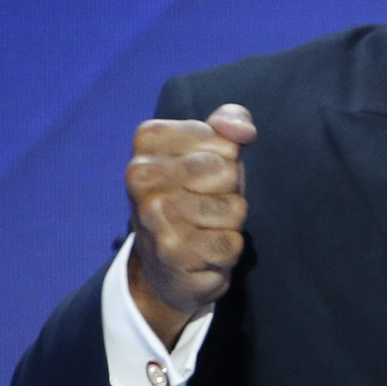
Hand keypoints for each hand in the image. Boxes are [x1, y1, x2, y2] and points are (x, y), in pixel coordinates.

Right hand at [125, 104, 255, 344]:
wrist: (164, 264)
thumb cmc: (193, 195)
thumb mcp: (209, 148)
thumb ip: (229, 121)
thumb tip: (244, 131)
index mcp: (148, 140)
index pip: (224, 141)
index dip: (226, 160)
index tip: (202, 175)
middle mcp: (142, 175)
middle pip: (229, 173)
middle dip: (228, 192)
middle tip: (203, 205)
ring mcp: (154, 216)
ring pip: (234, 209)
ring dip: (229, 224)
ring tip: (204, 228)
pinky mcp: (172, 253)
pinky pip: (231, 244)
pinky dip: (227, 252)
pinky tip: (203, 253)